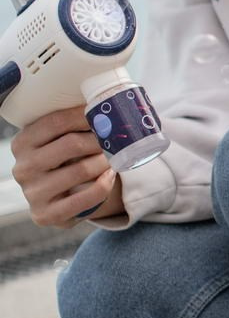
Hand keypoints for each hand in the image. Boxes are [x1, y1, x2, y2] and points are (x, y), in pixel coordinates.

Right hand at [10, 106, 125, 227]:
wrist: (58, 199)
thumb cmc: (63, 160)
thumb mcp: (57, 140)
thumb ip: (72, 124)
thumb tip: (104, 102)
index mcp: (22, 143)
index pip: (56, 121)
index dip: (85, 115)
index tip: (105, 112)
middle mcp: (22, 168)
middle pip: (71, 144)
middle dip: (99, 139)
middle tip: (116, 137)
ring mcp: (33, 194)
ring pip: (82, 170)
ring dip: (105, 161)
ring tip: (114, 156)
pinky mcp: (47, 215)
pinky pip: (87, 197)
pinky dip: (105, 184)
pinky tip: (110, 176)